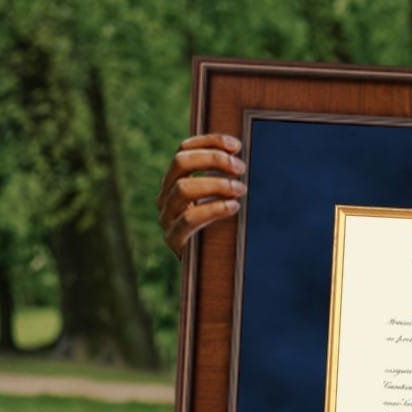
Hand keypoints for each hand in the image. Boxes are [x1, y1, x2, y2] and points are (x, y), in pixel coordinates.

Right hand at [156, 133, 246, 257]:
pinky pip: (189, 219)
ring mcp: (167, 217)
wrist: (209, 270)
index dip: (209, 141)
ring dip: (217, 184)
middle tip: (241, 168)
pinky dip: (214, 208)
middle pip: (181, 162)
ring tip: (241, 190)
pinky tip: (234, 207)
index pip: (184, 149)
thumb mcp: (220, 197)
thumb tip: (245, 153)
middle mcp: (166, 195)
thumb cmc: (220, 227)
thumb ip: (225, 176)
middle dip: (214, 159)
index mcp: (175, 180)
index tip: (237, 145)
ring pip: (183, 188)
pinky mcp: (174, 239)